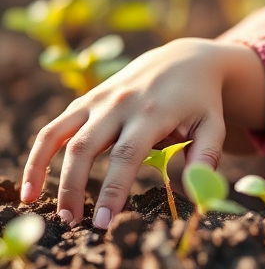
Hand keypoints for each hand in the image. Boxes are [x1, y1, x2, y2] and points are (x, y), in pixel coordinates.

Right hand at [19, 38, 263, 228]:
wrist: (185, 60)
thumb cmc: (201, 101)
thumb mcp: (213, 125)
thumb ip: (206, 156)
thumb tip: (196, 192)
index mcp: (152, 113)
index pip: (126, 156)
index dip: (113, 190)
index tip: (104, 221)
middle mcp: (120, 105)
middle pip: (85, 148)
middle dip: (74, 187)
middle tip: (73, 222)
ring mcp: (99, 100)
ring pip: (59, 134)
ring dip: (42, 168)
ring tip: (37, 202)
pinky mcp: (86, 100)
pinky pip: (55, 127)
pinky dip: (38, 152)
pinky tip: (34, 182)